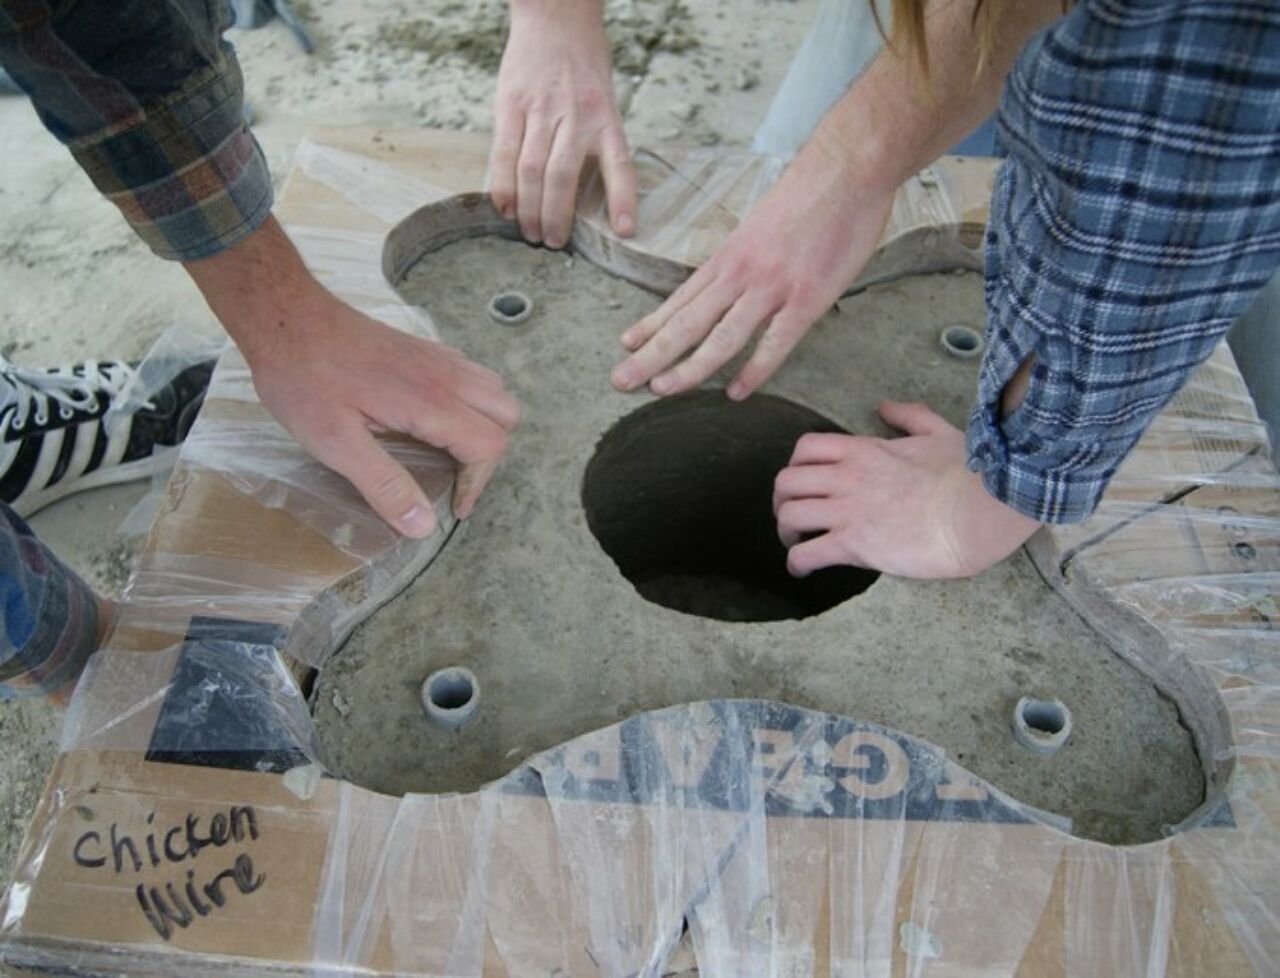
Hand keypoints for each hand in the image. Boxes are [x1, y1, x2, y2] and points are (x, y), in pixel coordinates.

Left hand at [185, 218, 519, 537]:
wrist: (286, 317)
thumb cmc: (305, 379)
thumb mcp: (336, 444)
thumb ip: (385, 485)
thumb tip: (423, 526)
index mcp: (430, 403)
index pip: (488, 446)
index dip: (476, 484)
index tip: (453, 507)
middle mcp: (445, 376)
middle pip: (506, 416)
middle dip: (489, 454)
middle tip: (455, 477)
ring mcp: (437, 357)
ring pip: (495, 391)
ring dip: (485, 424)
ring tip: (449, 449)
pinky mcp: (424, 348)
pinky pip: (471, 374)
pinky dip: (471, 400)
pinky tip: (434, 416)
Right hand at [489, 0, 633, 248]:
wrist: (556, 16)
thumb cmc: (584, 65)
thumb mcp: (605, 100)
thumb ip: (597, 140)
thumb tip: (589, 192)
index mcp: (606, 117)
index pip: (619, 165)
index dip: (622, 200)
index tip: (624, 231)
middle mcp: (575, 115)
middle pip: (561, 179)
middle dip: (555, 218)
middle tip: (551, 242)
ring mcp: (541, 109)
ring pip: (531, 171)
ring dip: (528, 209)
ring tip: (528, 232)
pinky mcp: (511, 103)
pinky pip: (503, 153)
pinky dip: (502, 186)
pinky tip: (504, 207)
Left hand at [610, 139, 894, 399]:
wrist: (847, 167)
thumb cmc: (810, 192)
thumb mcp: (761, 225)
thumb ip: (745, 258)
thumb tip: (735, 283)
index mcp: (728, 256)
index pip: (681, 299)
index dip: (651, 325)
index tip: (627, 344)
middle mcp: (740, 273)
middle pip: (687, 322)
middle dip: (650, 354)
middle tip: (622, 379)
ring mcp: (772, 287)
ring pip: (721, 336)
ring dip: (689, 367)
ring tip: (661, 389)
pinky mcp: (807, 298)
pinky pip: (775, 342)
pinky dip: (755, 370)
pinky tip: (737, 391)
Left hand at [773, 401, 1041, 578]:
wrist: (976, 513)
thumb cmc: (965, 475)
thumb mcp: (937, 432)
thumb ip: (909, 416)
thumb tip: (887, 407)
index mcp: (862, 451)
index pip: (805, 448)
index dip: (796, 466)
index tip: (805, 482)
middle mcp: (846, 478)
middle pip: (786, 482)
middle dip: (782, 499)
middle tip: (794, 514)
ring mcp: (847, 511)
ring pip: (788, 516)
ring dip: (785, 531)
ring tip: (795, 542)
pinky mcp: (853, 545)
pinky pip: (805, 554)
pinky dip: (796, 563)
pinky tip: (802, 569)